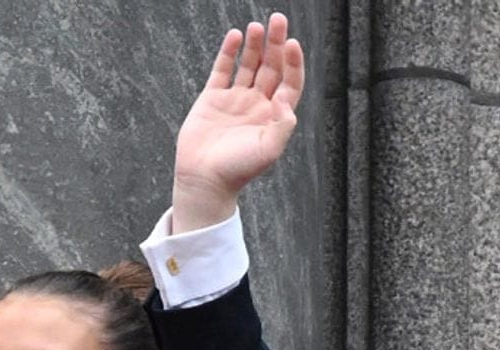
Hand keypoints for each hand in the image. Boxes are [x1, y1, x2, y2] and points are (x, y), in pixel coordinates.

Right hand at [172, 12, 304, 232]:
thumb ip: (283, 125)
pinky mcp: (212, 98)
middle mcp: (257, 105)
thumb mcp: (268, 151)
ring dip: (255, 45)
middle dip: (277, 44)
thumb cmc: (238, 170)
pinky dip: (229, 52)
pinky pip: (223, 70)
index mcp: (274, 117)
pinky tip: (236, 36)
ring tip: (258, 26)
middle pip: (272, 68)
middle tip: (279, 20)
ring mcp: (235, 100)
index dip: (293, 63)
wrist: (205, 179)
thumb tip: (286, 97)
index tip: (292, 44)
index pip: (290, 83)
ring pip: (249, 65)